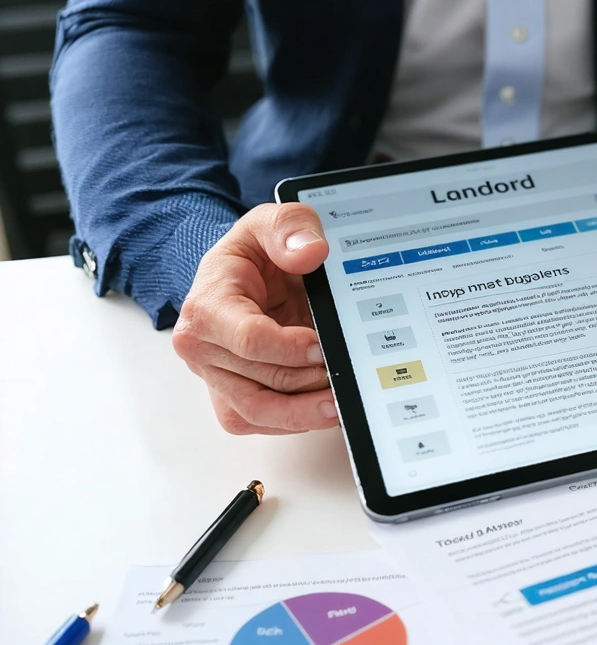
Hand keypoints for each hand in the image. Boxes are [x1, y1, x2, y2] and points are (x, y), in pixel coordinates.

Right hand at [172, 203, 337, 434]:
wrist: (248, 275)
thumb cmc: (256, 253)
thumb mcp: (272, 221)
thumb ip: (291, 226)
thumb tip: (311, 252)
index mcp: (206, 307)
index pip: (249, 339)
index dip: (291, 348)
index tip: (323, 346)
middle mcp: (202, 349)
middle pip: (261, 381)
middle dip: (308, 380)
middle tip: (346, 373)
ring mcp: (216, 378)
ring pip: (259, 412)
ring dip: (304, 412)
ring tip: (341, 404)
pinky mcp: (233, 400)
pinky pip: (263, 423)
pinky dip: (297, 421)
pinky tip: (327, 409)